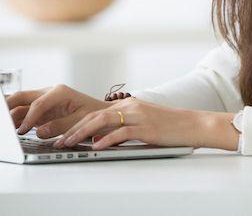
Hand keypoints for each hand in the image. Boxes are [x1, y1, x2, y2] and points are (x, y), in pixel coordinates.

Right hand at [5, 83, 108, 137]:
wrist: (100, 113)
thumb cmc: (93, 114)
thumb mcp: (79, 120)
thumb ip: (60, 126)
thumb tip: (40, 131)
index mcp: (59, 92)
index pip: (38, 104)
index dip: (28, 118)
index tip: (21, 131)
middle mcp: (49, 93)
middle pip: (22, 96)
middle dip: (7, 106)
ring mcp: (44, 100)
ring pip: (20, 104)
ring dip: (9, 114)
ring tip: (0, 126)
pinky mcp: (42, 109)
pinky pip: (25, 112)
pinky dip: (16, 119)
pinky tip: (9, 128)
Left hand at [54, 96, 201, 149]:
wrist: (192, 124)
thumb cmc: (169, 127)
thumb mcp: (142, 125)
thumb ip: (121, 129)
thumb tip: (99, 139)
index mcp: (128, 105)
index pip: (95, 113)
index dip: (76, 124)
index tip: (62, 135)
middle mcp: (130, 107)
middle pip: (94, 116)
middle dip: (73, 129)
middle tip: (59, 141)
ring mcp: (138, 116)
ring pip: (102, 121)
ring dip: (82, 133)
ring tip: (70, 143)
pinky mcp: (146, 128)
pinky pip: (121, 132)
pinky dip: (106, 140)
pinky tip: (96, 147)